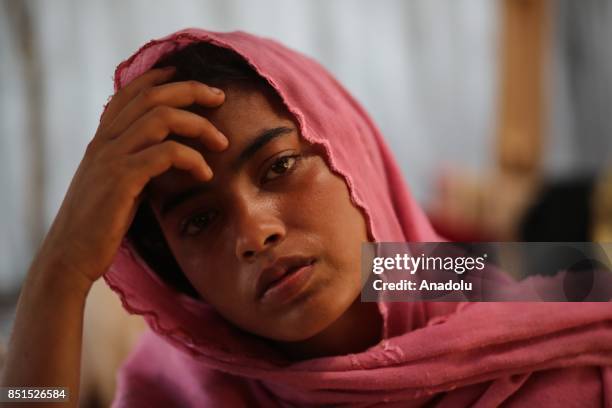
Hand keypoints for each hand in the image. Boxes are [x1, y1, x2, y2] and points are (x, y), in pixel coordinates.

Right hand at [34, 67, 227, 290]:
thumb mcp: (117, 184)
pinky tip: (205, 174)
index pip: (130, 94)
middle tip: (221, 97)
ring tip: (222, 143)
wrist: (70, 256)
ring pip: (162, 117)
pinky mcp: (122, 179)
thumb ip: (136, 163)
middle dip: (191, 90)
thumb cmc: (99, 225)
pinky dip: (193, 159)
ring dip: (199, 125)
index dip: (159, 78)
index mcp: (102, 141)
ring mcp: (111, 158)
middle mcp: (105, 142)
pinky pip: (166, 153)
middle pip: (152, 96)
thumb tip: (169, 153)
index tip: (186, 76)